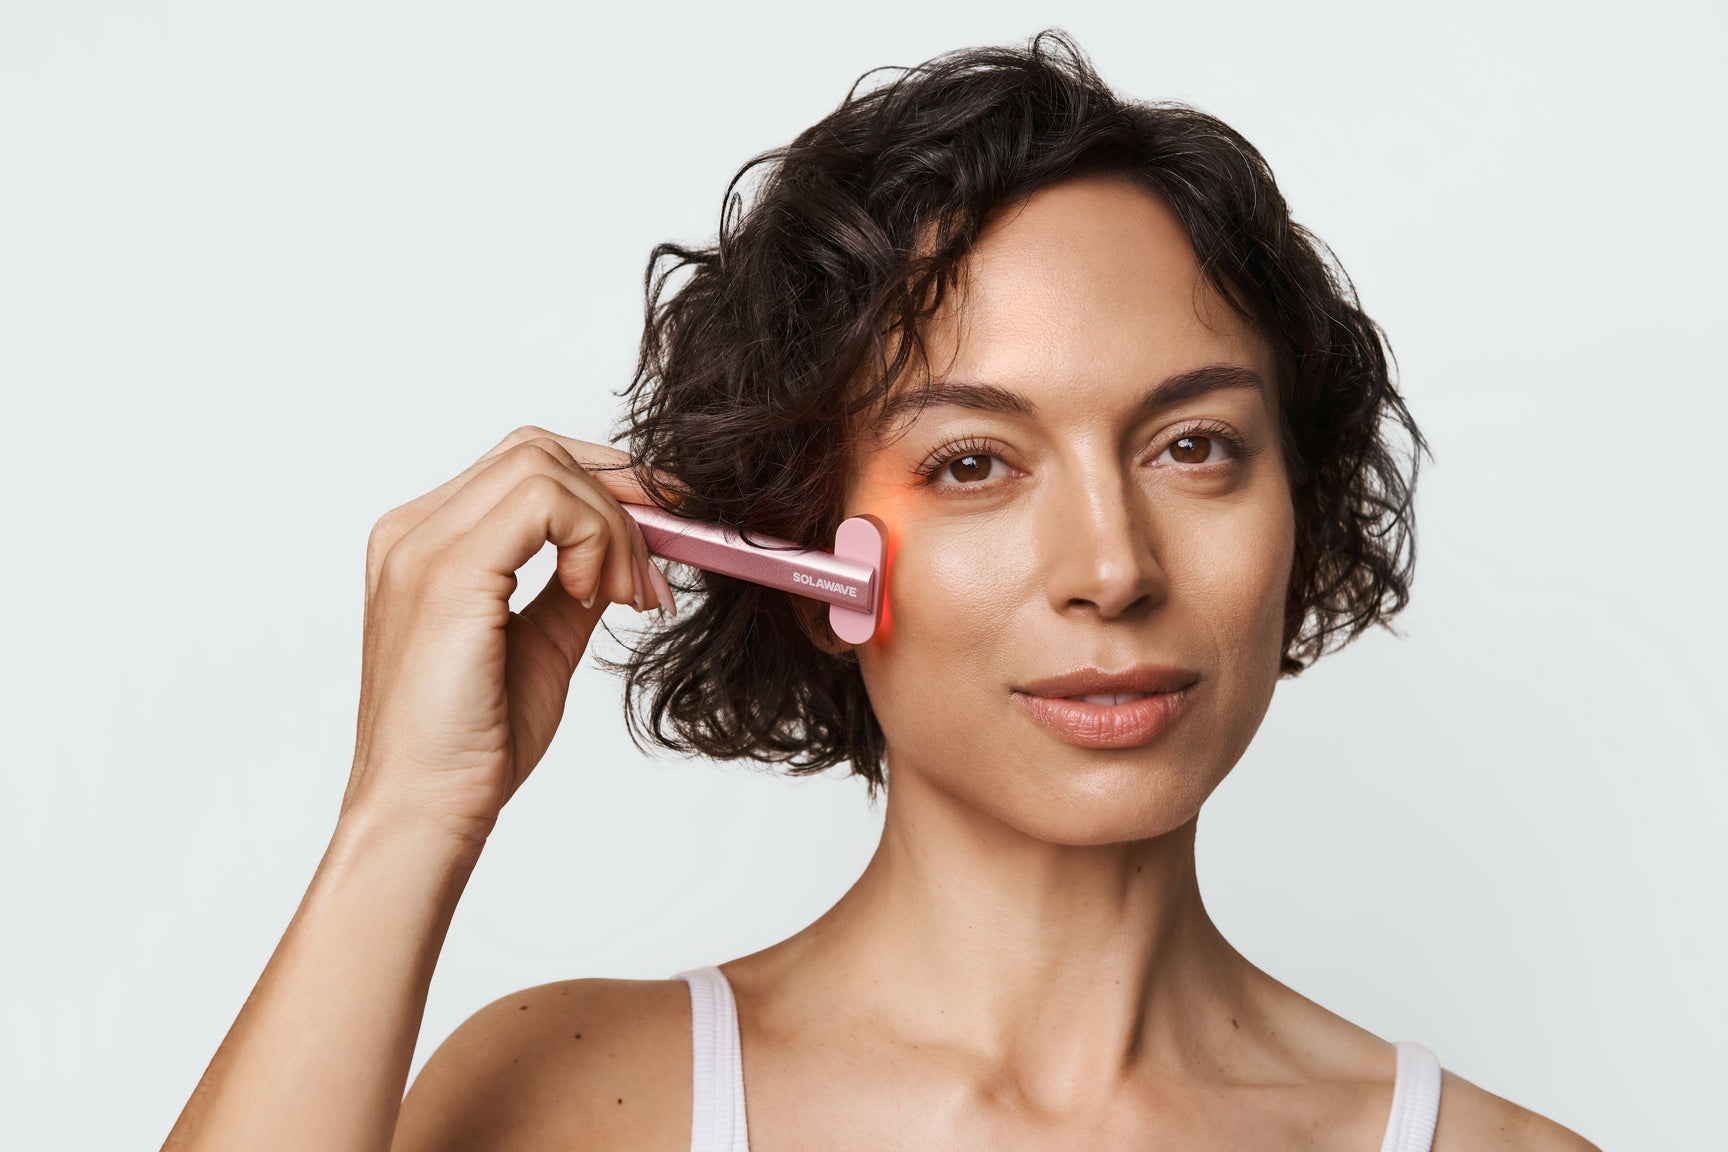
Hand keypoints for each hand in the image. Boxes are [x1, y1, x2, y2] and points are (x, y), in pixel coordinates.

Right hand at [339, 426, 679, 847]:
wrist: (425, 811)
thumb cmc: (473, 743)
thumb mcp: (543, 643)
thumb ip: (574, 586)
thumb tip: (626, 554)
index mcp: (427, 541)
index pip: (525, 464)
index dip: (607, 484)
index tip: (669, 526)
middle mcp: (413, 529)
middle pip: (537, 448)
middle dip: (620, 493)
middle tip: (660, 563)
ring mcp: (421, 545)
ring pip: (544, 464)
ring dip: (611, 525)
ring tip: (627, 597)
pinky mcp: (445, 572)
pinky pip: (541, 501)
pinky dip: (592, 537)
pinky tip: (599, 596)